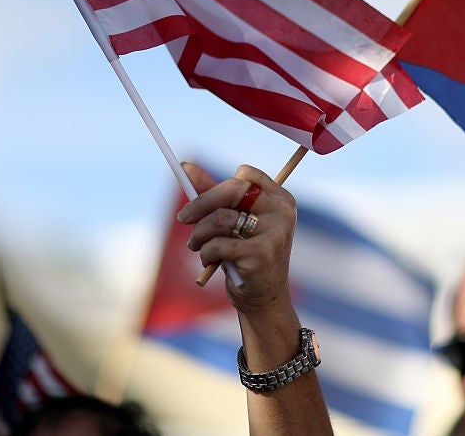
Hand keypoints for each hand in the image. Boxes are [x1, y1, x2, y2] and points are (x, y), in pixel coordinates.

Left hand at [177, 162, 295, 312]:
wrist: (263, 298)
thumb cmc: (246, 255)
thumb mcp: (232, 223)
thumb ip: (213, 194)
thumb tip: (185, 166)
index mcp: (280, 199)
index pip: (245, 175)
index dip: (218, 187)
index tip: (200, 200)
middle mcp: (282, 212)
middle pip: (233, 189)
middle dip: (201, 203)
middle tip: (183, 217)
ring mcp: (274, 233)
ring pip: (221, 218)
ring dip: (199, 233)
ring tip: (196, 245)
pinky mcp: (261, 254)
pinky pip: (218, 243)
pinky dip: (205, 252)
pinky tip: (208, 261)